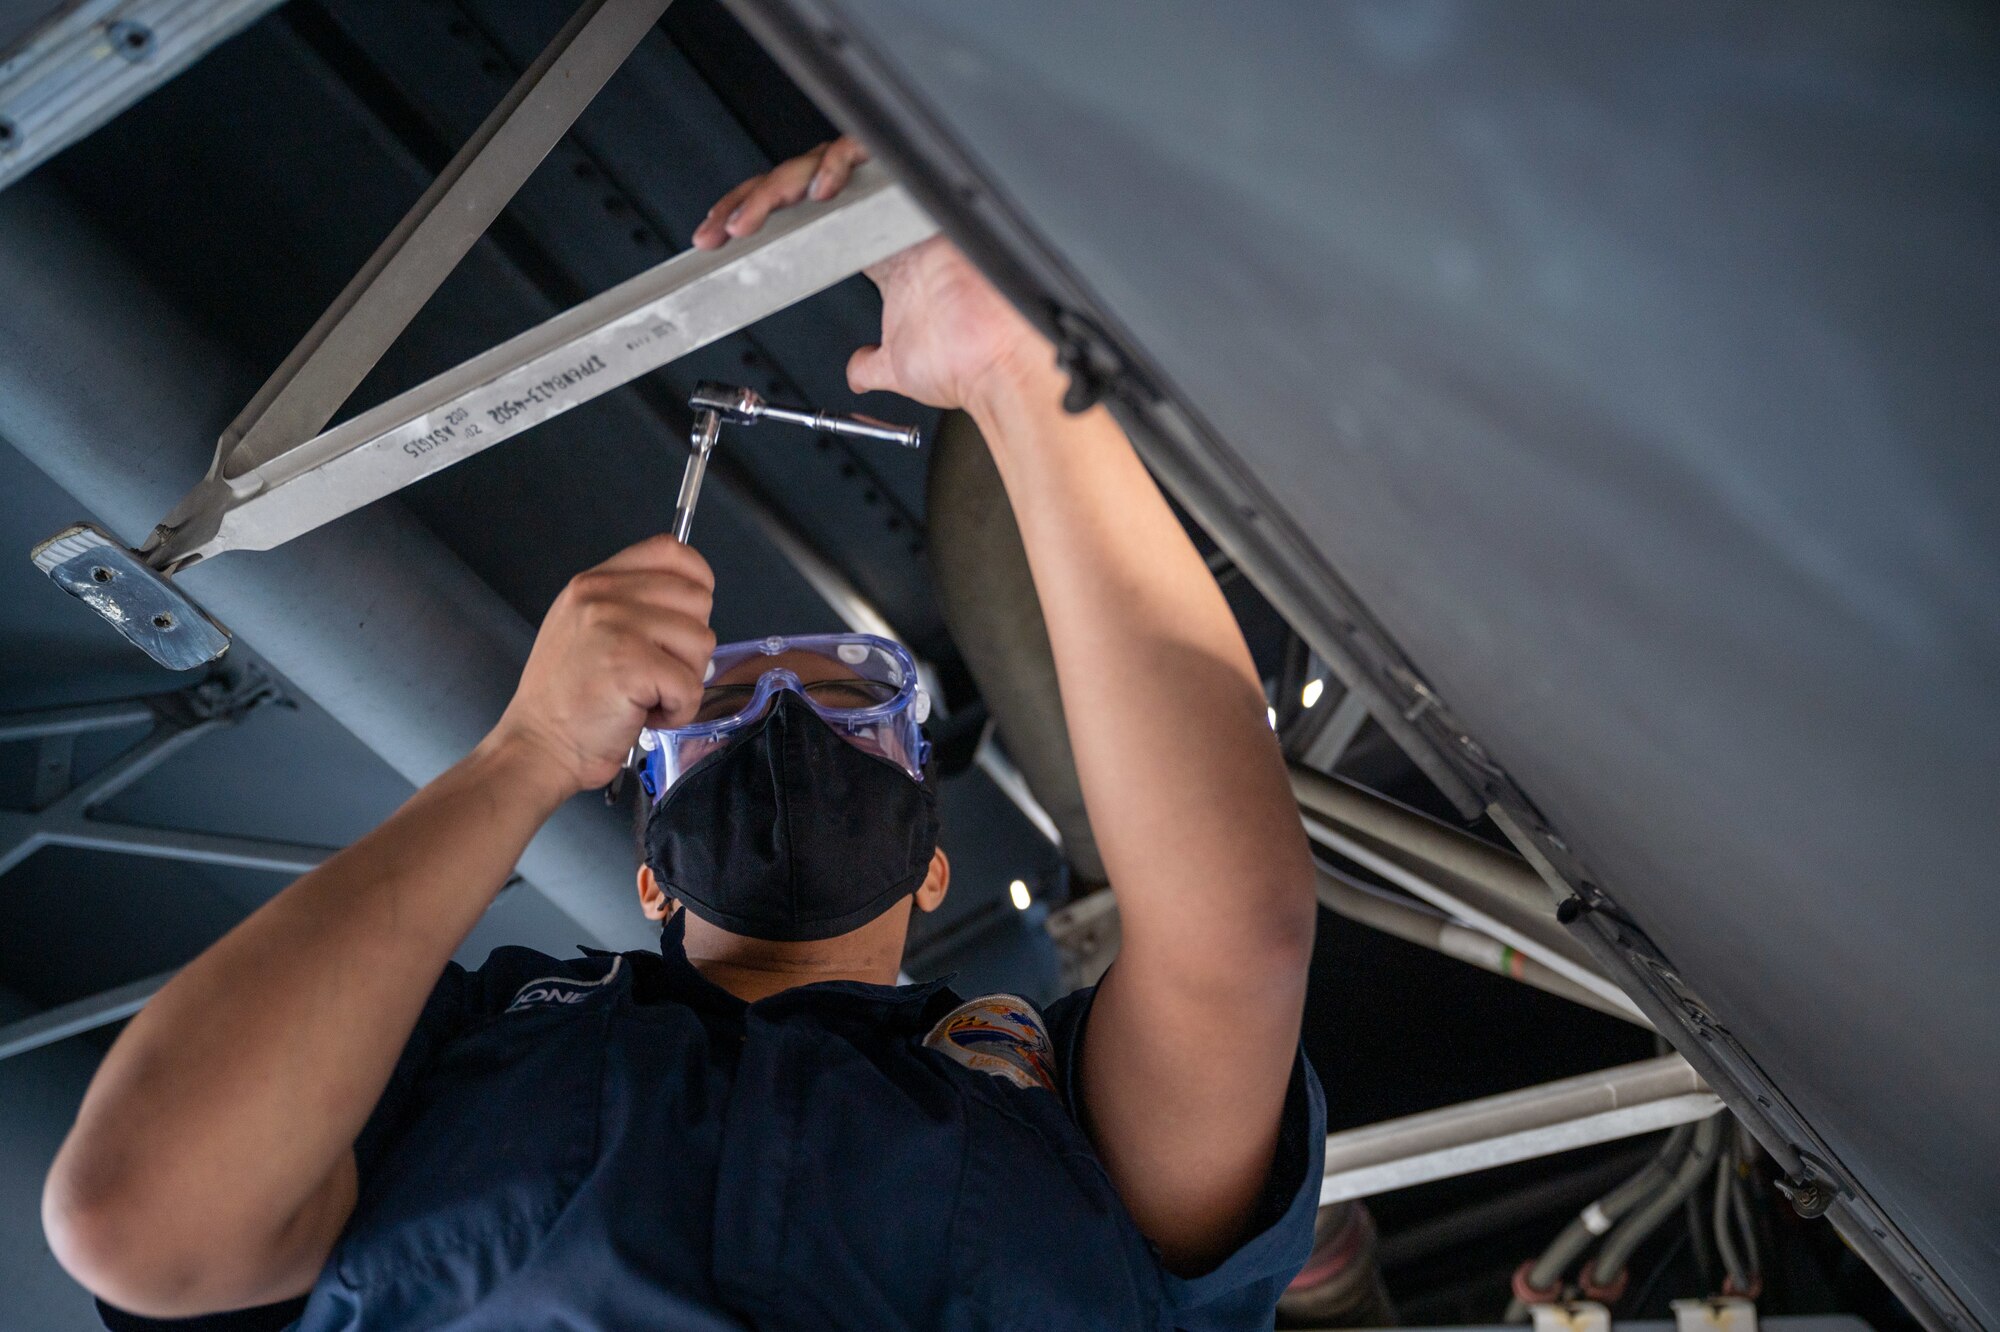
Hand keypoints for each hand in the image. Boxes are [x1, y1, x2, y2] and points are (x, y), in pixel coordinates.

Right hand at [486, 535, 715, 794]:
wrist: (538, 746)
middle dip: (691, 645)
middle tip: (657, 673)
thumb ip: (630, 604)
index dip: (696, 582)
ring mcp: (615, 626)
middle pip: (697, 599)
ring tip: (647, 696)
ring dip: (685, 680)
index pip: (669, 551)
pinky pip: (691, 685)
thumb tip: (693, 600)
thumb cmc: (567, 700)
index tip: (687, 618)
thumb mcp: (585, 628)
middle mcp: (602, 595)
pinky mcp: (631, 665)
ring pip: (701, 641)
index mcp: (594, 582)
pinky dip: (679, 711)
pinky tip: (647, 715)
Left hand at [693, 137, 1063, 414]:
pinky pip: (867, 154)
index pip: (808, 215)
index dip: (761, 220)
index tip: (721, 241)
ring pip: (823, 164)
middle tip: (716, 231)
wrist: (1000, 365)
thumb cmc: (971, 362)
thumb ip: (871, 363)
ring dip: (774, 187)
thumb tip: (855, 371)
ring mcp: (901, 206)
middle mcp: (887, 223)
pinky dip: (832, 164)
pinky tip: (811, 194)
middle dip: (750, 202)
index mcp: (881, 253)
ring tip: (745, 221)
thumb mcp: (897, 366)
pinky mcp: (917, 194)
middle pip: (804, 185)